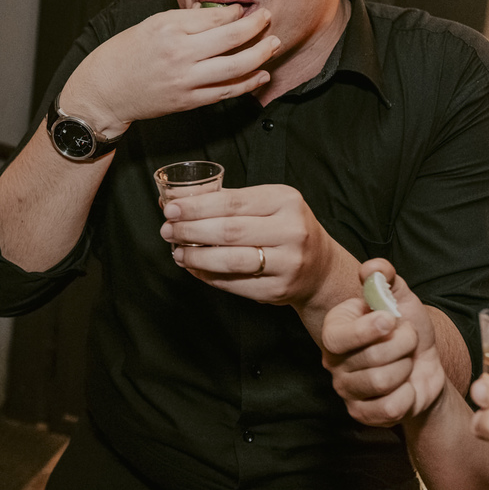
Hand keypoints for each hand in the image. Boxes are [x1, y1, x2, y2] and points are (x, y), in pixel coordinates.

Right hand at [62, 4, 277, 134]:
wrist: (105, 91)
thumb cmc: (125, 54)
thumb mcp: (152, 25)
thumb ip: (186, 20)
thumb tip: (220, 14)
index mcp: (169, 29)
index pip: (216, 16)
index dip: (237, 12)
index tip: (246, 9)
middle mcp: (180, 54)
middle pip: (232, 38)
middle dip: (257, 27)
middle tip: (268, 19)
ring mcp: (186, 80)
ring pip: (236, 66)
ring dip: (261, 54)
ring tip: (274, 44)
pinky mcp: (188, 101)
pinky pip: (226, 91)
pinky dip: (248, 83)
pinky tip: (261, 74)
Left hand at [163, 184, 350, 308]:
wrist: (320, 267)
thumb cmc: (284, 229)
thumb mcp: (266, 204)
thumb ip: (225, 201)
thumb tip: (173, 200)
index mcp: (285, 201)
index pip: (231, 202)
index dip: (196, 207)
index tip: (170, 209)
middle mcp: (292, 230)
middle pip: (228, 231)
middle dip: (190, 231)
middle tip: (168, 230)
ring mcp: (288, 262)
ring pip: (230, 260)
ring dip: (196, 257)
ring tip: (178, 252)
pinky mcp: (278, 289)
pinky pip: (234, 284)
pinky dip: (208, 276)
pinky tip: (194, 268)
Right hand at [320, 259, 445, 426]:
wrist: (425, 364)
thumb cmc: (406, 328)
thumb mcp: (400, 296)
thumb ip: (385, 276)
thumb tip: (372, 270)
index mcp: (333, 329)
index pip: (338, 337)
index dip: (367, 331)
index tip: (389, 320)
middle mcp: (331, 360)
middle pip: (370, 359)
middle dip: (403, 346)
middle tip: (408, 340)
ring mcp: (345, 388)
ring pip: (381, 383)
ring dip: (406, 369)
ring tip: (406, 361)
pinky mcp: (361, 413)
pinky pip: (387, 409)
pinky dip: (407, 396)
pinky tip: (405, 387)